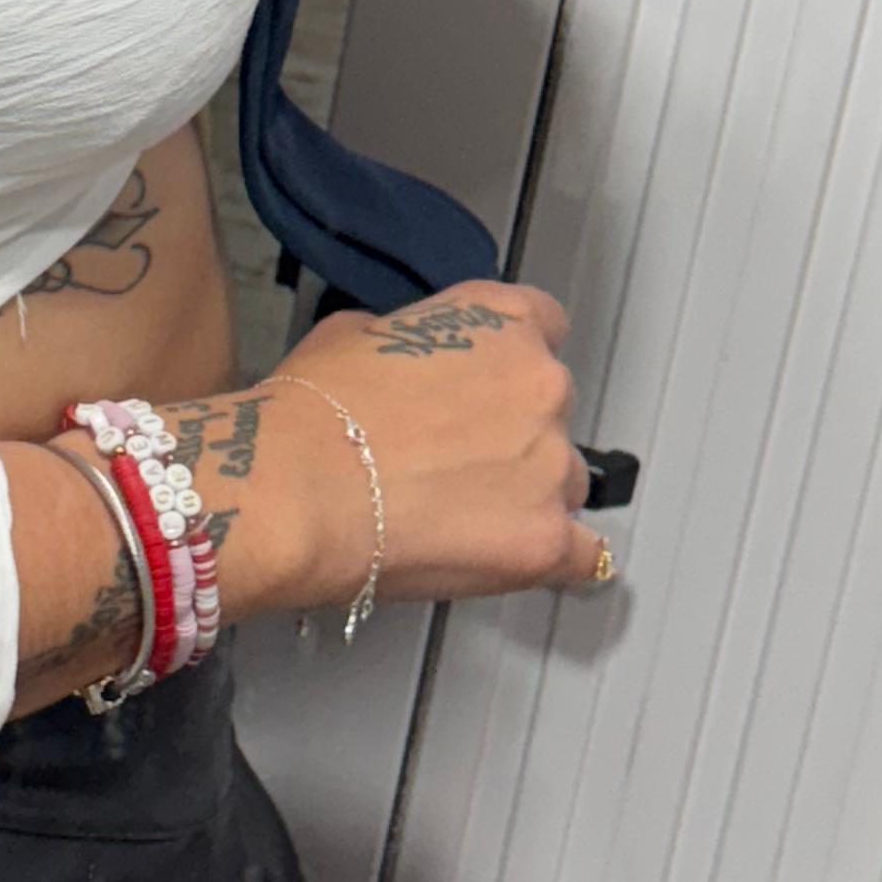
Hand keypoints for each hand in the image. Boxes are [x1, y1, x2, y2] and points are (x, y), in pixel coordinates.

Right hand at [261, 281, 607, 612]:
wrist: (298, 490)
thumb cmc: (313, 416)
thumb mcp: (351, 334)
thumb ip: (408, 338)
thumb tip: (405, 359)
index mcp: (501, 321)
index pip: (546, 324)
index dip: (510, 363)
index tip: (493, 386)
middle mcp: (541, 384)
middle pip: (553, 410)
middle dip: (513, 434)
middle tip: (452, 460)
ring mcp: (551, 464)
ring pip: (565, 483)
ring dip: (528, 497)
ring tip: (459, 518)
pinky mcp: (546, 539)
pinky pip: (583, 556)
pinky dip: (559, 560)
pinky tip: (530, 559)